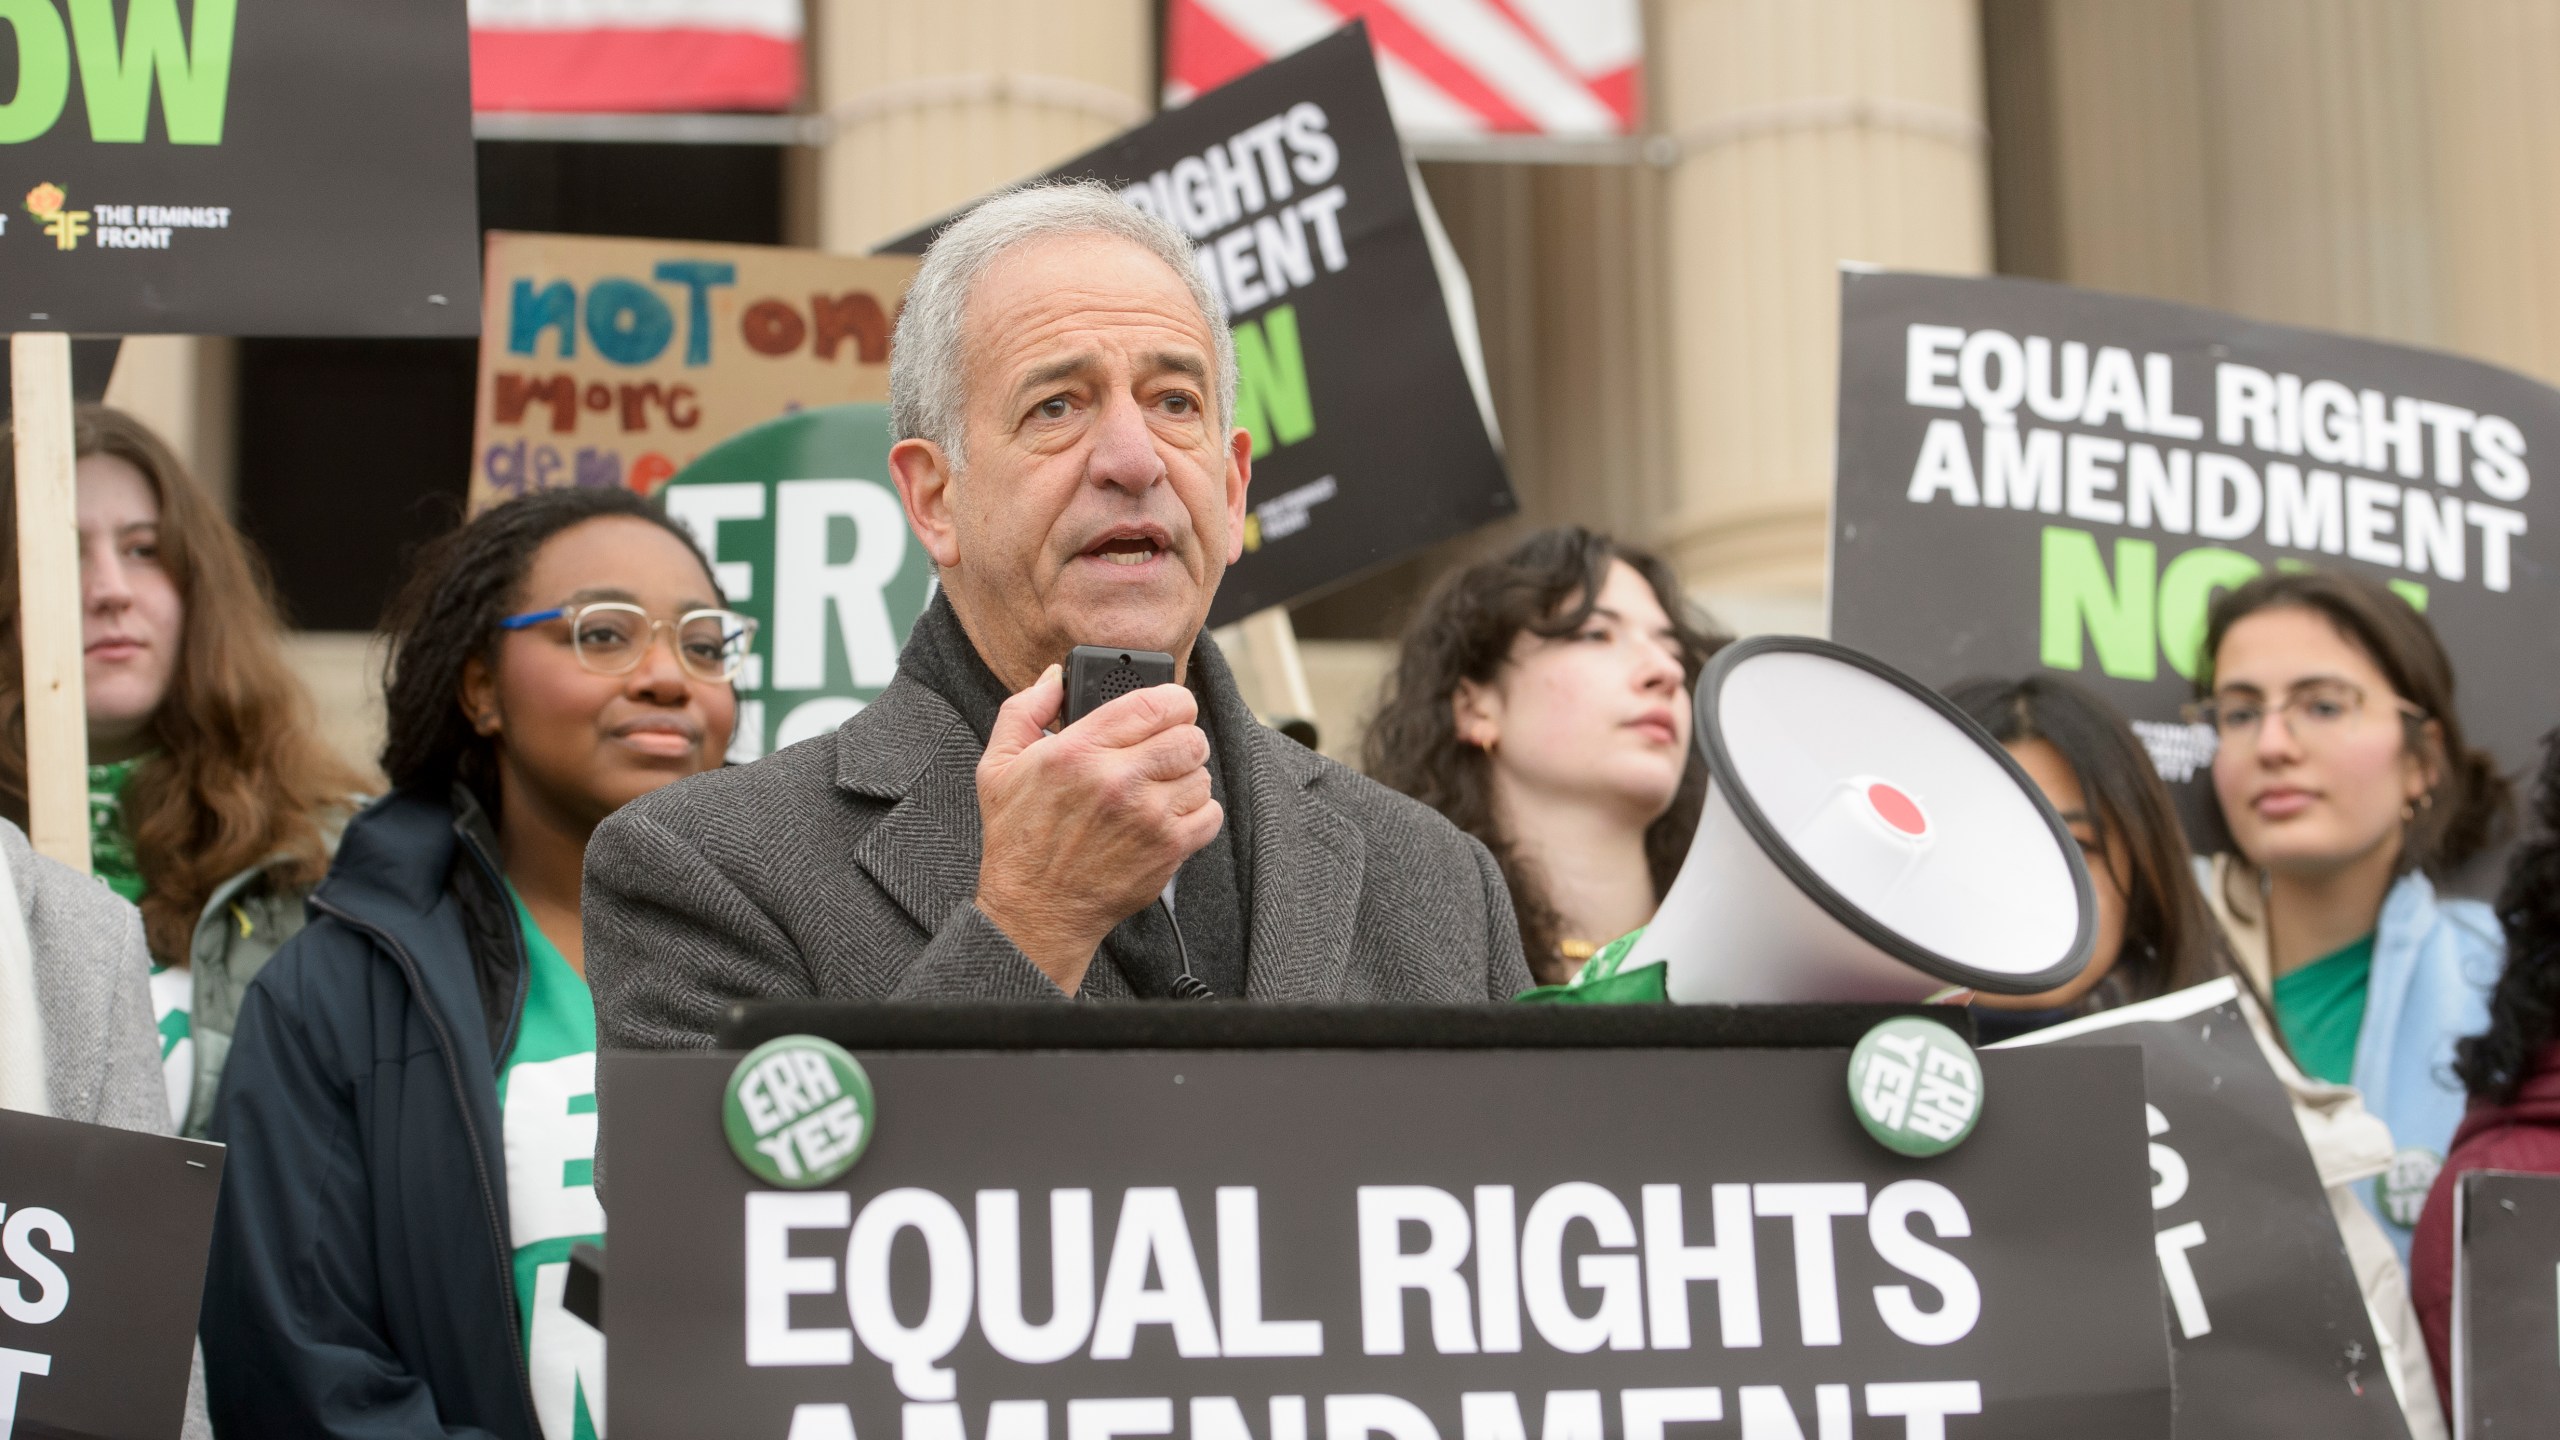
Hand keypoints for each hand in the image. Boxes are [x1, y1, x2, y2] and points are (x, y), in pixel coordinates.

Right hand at [974, 665, 1222, 992]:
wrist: (1035, 908)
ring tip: (1159, 787)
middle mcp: (1118, 780)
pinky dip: (1197, 812)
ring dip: (1186, 777)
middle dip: (1181, 737)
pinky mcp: (1168, 849)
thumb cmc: (1017, 839)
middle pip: (1189, 735)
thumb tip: (1055, 677)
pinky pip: (1210, 813)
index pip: (1155, 702)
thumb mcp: (998, 766)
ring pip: (1201, 773)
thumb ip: (1025, 709)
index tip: (1169, 706)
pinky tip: (1168, 815)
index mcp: (1079, 750)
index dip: (1172, 698)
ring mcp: (1149, 816)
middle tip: (1164, 749)